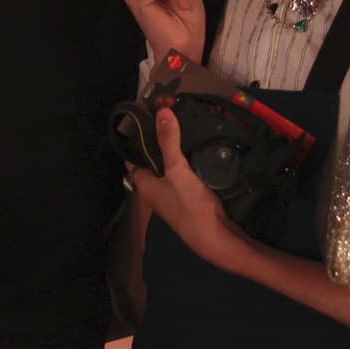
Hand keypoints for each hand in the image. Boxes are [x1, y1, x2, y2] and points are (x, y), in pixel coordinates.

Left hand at [128, 108, 244, 266]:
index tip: (148, 115)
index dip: (138, 137)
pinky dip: (186, 160)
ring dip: (175, 149)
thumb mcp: (177, 170)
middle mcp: (153, 189)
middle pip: (152, 159)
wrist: (216, 236)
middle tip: (169, 115)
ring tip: (182, 125)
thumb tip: (161, 112)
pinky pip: (182, 172)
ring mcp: (170, 193)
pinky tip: (196, 147)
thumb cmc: (190, 206)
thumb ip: (169, 142)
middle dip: (159, 140)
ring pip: (168, 165)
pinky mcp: (187, 195)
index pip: (133, 155)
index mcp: (143, 183)